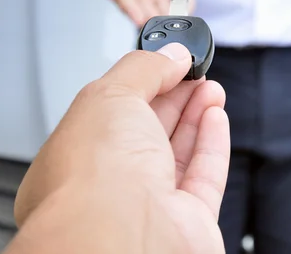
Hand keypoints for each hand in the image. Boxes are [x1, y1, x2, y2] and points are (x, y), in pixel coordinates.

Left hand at [9, 43, 228, 253]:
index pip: (110, 113)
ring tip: (210, 88)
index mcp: (74, 158)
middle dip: (173, 96)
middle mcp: (109, 185)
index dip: (140, 84)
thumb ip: (143, 69)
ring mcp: (147, 206)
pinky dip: (211, 144)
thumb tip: (170, 56)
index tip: (165, 62)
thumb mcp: (111, 95)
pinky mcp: (185, 222)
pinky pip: (202, 177)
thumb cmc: (94, 180)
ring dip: (195, 114)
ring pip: (176, 154)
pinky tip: (215, 117)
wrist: (120, 241)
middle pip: (146, 132)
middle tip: (193, 72)